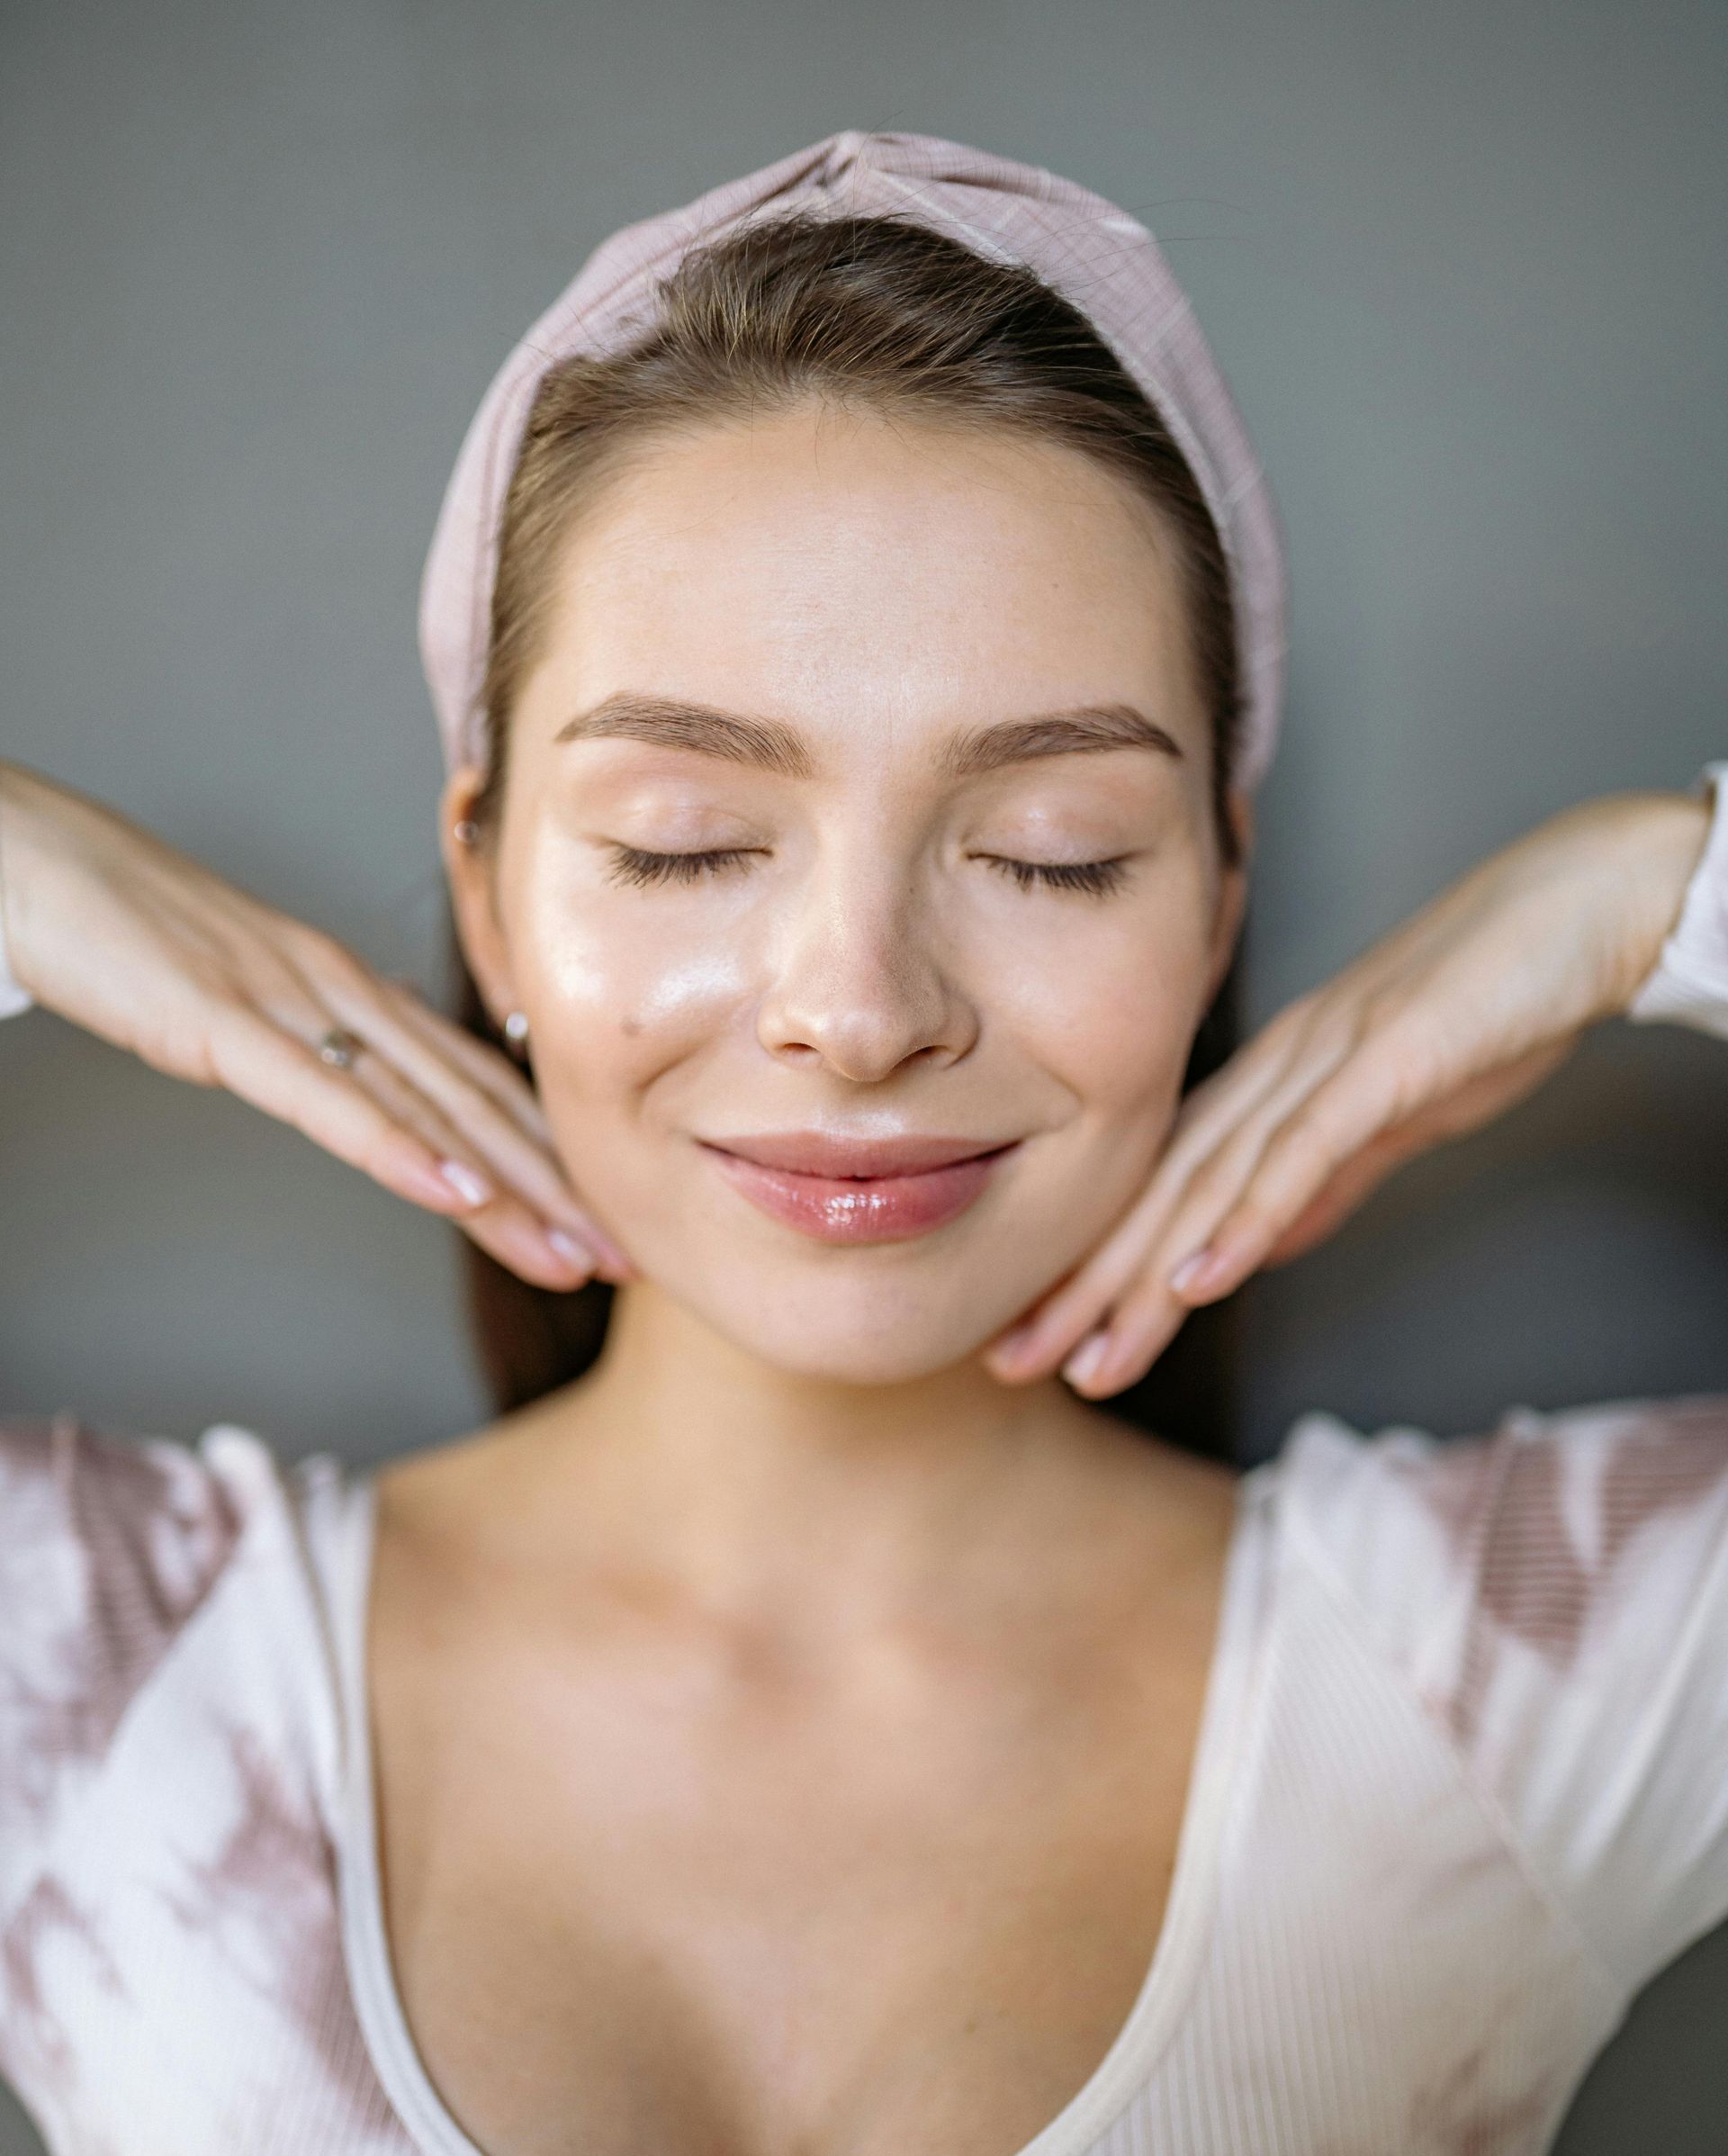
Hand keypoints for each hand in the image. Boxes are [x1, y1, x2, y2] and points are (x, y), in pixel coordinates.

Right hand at [0, 761, 631, 1289]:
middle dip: (557, 1190)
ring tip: (571, 1256)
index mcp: (353, 988)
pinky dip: (400, 1149)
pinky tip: (457, 1196)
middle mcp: (346, 992)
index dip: (548, 1153)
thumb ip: (314, 1035)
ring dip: (508, 1190)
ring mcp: (292, 1004)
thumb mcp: (245, 992)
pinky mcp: (226, 1025)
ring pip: (427, 1108)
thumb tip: (372, 1076)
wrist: (33, 857)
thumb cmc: (131, 926)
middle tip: (626, 1262)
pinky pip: (327, 1099)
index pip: (475, 1082)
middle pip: (474, 1103)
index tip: (605, 1216)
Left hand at [984, 789, 1712, 1399]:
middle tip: (1012, 1363)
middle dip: (1085, 1287)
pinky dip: (1250, 1217)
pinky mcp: (1387, 1061)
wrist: (1583, 906)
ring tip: (1087, 1353)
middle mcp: (1276, 1069)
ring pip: (1213, 1183)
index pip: (1164, 1185)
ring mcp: (1324, 1062)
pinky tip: (1200, 1280)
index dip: (1094, 1262)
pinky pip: (1305, 1150)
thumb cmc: (1491, 1002)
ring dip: (1144, 1277)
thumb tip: (1263, 1238)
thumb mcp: (1395, 1111)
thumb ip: (1326, 1174)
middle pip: (1162, 1191)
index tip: (1037, 1334)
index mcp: (1272, 1080)